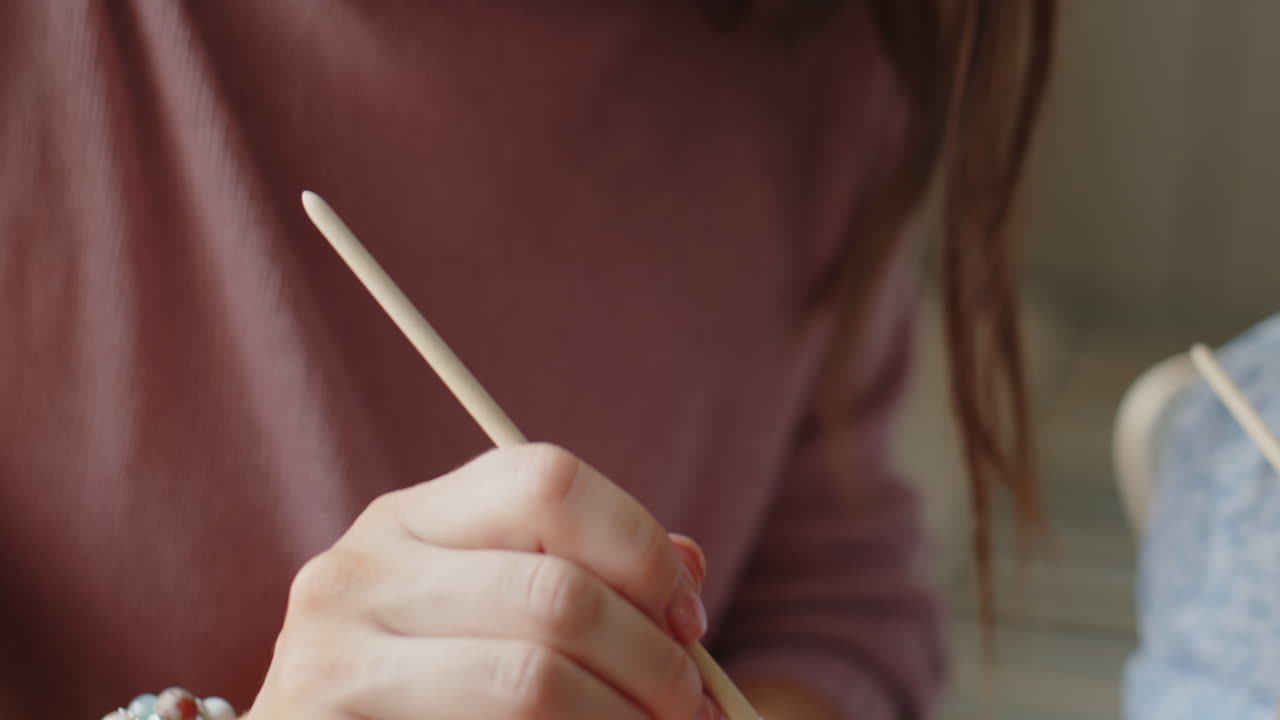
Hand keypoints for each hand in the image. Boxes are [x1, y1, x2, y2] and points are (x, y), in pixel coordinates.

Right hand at [245, 444, 717, 719]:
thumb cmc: (426, 695)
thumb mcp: (488, 614)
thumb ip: (580, 578)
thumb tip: (687, 567)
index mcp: (406, 519)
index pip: (546, 482)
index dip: (641, 548)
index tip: (688, 621)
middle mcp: (355, 572)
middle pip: (556, 593)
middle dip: (655, 664)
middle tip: (691, 709)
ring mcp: (329, 663)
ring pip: (532, 683)